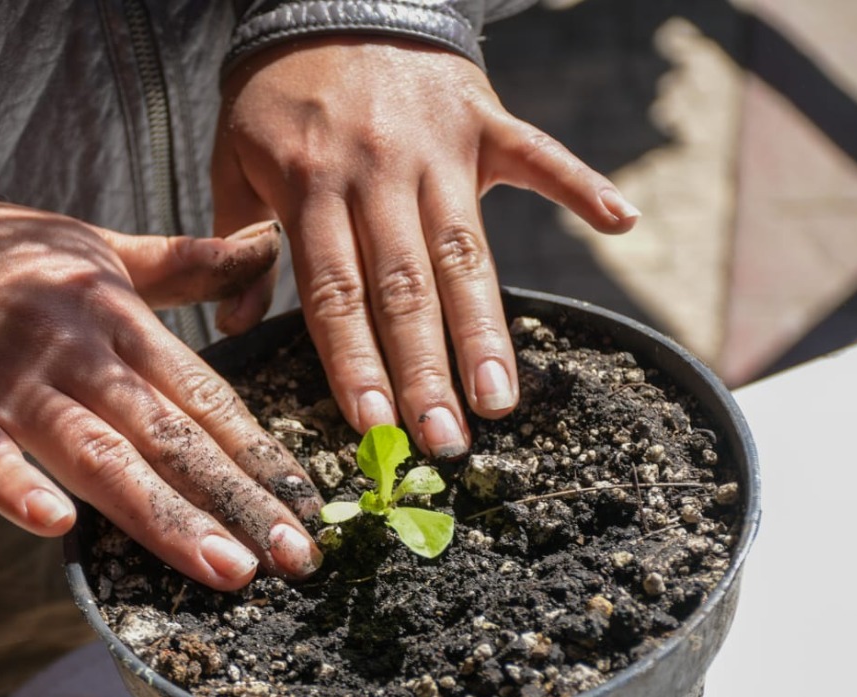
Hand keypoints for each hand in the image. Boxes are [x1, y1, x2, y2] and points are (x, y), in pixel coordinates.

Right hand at [0, 201, 321, 589]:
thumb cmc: (9, 260)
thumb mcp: (102, 248)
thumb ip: (185, 263)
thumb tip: (266, 245)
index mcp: (118, 316)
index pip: (204, 392)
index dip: (260, 451)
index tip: (310, 506)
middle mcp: (74, 350)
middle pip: (166, 433)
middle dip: (235, 499)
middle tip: (292, 558)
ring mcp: (8, 380)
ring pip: (95, 452)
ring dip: (160, 513)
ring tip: (222, 567)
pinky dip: (14, 485)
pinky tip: (55, 526)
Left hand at [212, 37, 639, 456]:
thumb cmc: (276, 94)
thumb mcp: (233, 159)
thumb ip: (237, 240)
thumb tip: (234, 326)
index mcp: (311, 186)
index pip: (335, 292)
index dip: (354, 361)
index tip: (373, 425)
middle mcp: (378, 173)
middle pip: (405, 287)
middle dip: (424, 370)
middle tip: (443, 441)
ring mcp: (438, 146)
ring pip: (465, 249)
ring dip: (485, 327)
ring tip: (500, 400)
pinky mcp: (484, 119)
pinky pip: (538, 153)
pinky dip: (581, 183)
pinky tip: (623, 221)